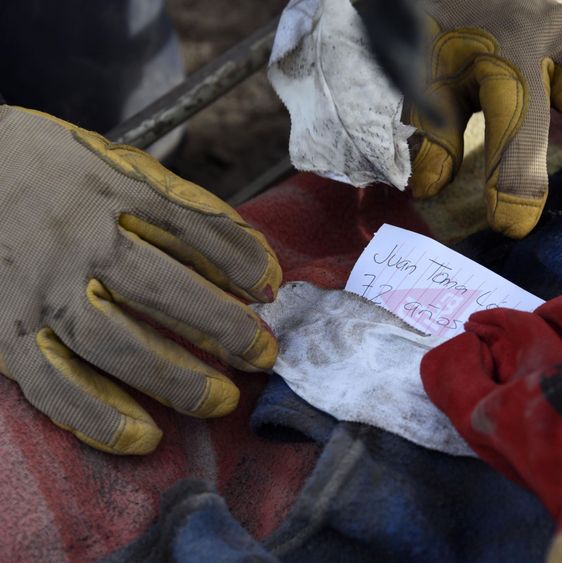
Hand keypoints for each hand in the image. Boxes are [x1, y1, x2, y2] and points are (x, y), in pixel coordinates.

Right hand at [0, 106, 281, 454]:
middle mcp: (73, 238)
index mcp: (107, 187)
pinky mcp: (4, 330)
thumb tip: (253, 264)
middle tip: (262, 355)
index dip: (240, 260)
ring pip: (110, 342)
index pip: (192, 225)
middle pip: (158, 288)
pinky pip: (51, 383)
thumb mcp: (116, 165)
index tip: (271, 289)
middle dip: (221, 327)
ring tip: (220, 400)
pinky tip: (143, 436)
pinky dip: (98, 416)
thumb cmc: (54, 171)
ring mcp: (36, 288)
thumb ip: (180, 208)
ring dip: (172, 377)